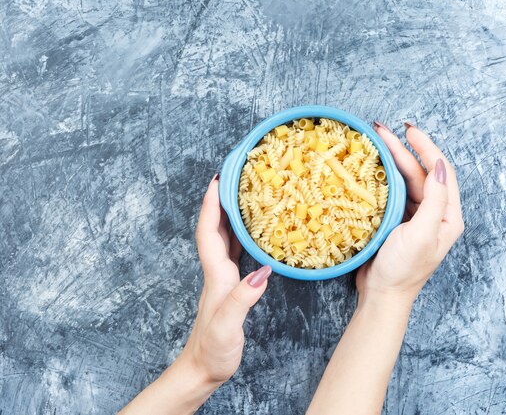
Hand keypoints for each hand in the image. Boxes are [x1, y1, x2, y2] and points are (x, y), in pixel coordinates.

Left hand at [119, 176, 271, 414]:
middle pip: (215, 228)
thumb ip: (243, 298)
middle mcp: (217, 272)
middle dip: (219, 200)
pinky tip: (252, 231)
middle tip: (232, 177)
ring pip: (224, 237)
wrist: (202, 368)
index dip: (210, 205)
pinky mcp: (230, 286)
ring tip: (242, 194)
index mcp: (216, 275)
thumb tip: (263, 271)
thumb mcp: (228, 325)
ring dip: (229, 214)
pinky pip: (235, 252)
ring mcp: (222, 278)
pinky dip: (241, 235)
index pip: (209, 232)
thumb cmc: (213, 350)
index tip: (217, 180)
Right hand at [356, 122, 463, 304]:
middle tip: (384, 130)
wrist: (382, 295)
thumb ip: (434, 200)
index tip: (409, 131)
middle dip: (405, 149)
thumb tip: (439, 166)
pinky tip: (373, 166)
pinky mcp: (399, 220)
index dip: (427, 147)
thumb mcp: (422, 234)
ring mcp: (417, 216)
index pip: (442, 171)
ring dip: (394, 160)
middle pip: (422, 172)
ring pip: (408, 179)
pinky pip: (395, 191)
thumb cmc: (403, 269)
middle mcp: (436, 213)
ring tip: (377, 141)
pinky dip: (385, 176)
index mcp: (449, 216)